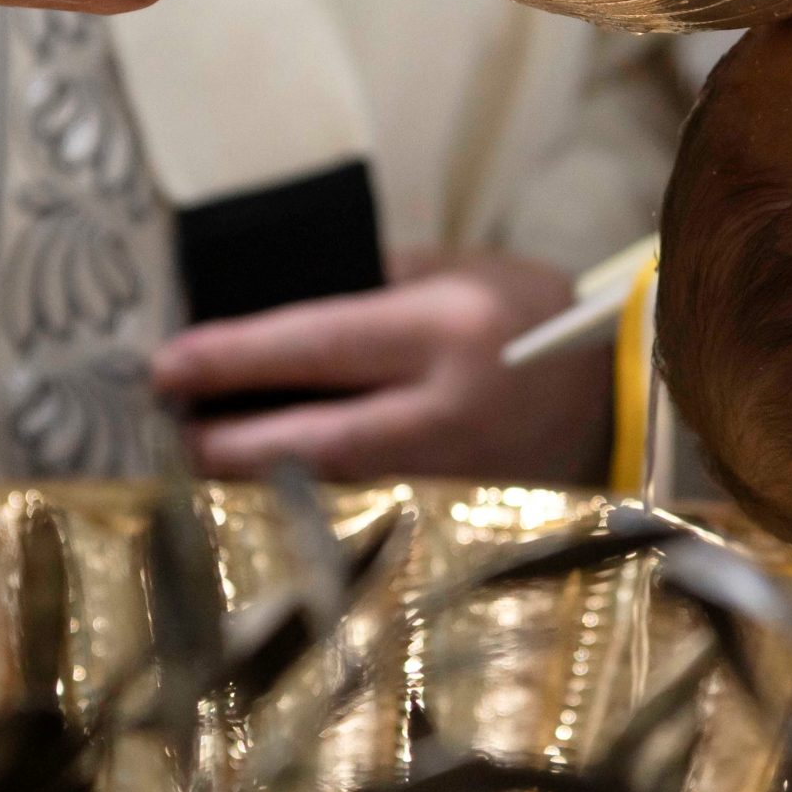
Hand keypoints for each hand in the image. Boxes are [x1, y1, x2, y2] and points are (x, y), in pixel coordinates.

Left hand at [148, 252, 610, 483]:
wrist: (627, 389)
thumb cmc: (529, 314)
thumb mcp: (454, 270)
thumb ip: (363, 282)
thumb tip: (257, 305)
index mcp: (447, 328)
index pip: (317, 345)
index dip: (233, 360)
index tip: (165, 368)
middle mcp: (450, 410)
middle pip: (312, 441)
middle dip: (227, 442)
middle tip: (173, 431)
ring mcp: (459, 478)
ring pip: (331, 493)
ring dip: (259, 482)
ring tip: (204, 460)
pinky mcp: (464, 521)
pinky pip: (367, 516)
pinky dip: (310, 507)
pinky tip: (268, 494)